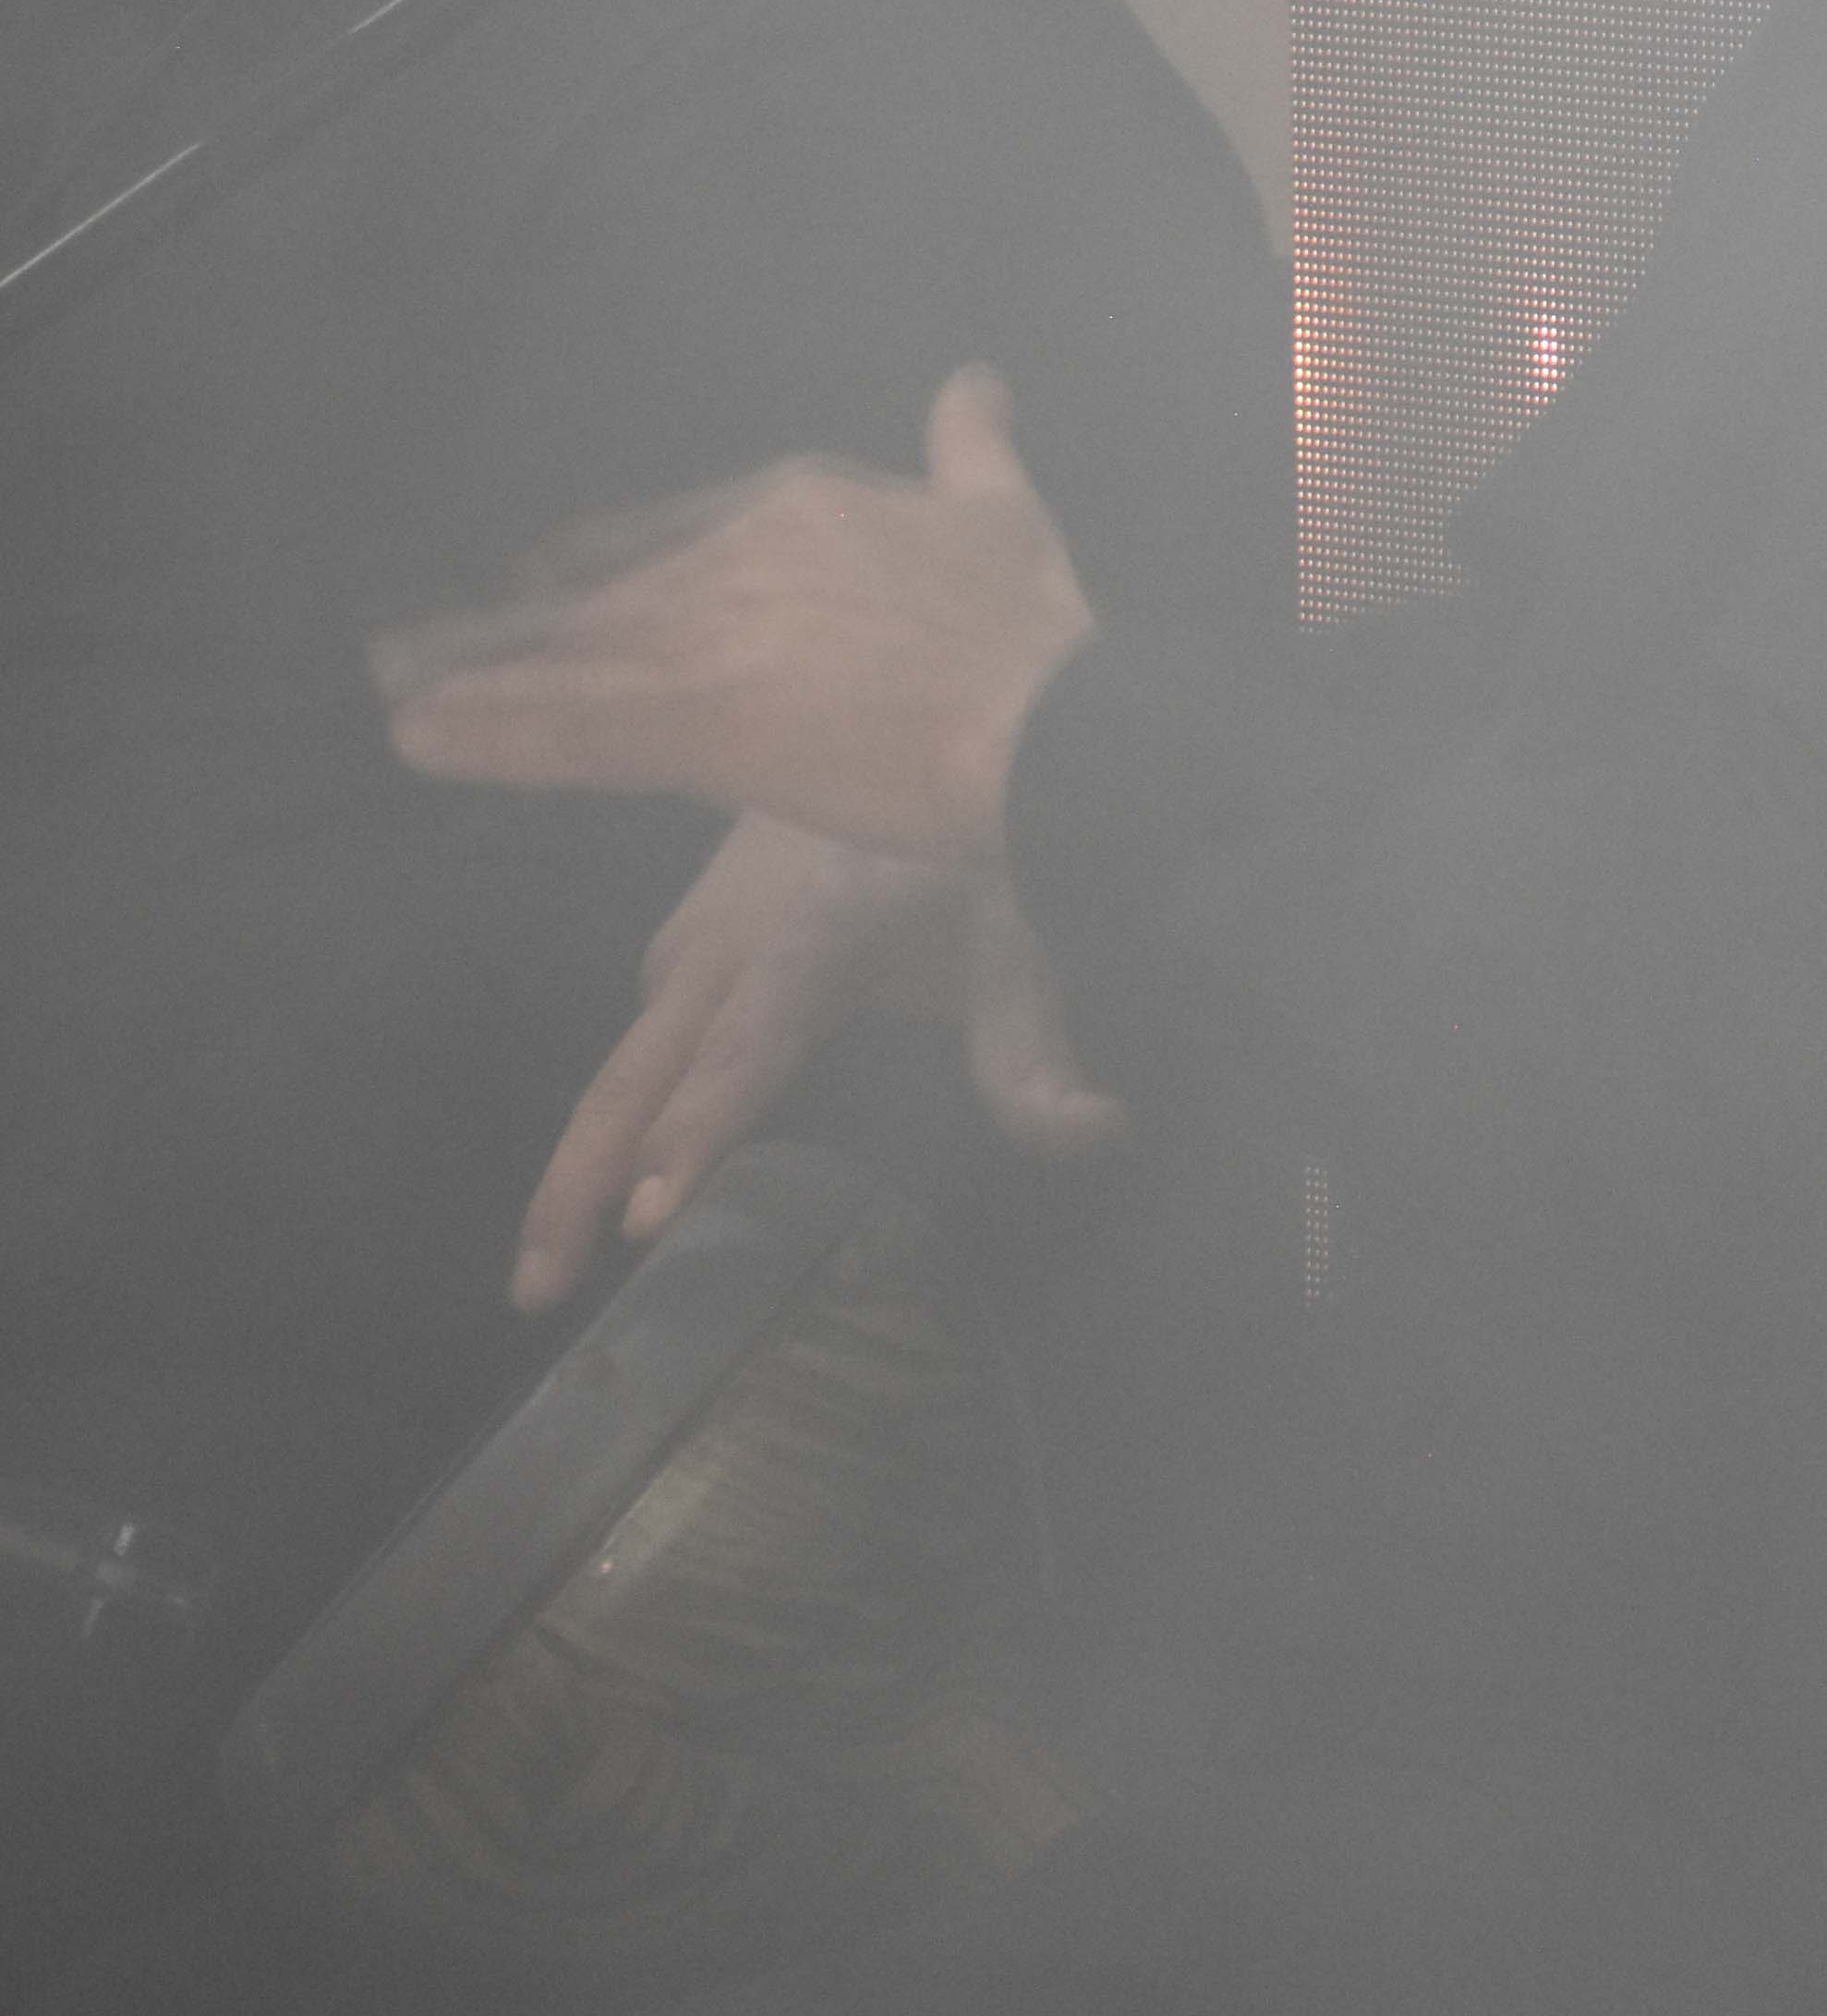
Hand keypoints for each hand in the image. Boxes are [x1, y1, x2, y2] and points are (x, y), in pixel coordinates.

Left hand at [381, 365, 1094, 857]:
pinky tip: (419, 739)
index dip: (588, 563)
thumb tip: (975, 377)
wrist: (1059, 719)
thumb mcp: (1008, 507)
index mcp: (799, 502)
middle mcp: (734, 554)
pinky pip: (571, 727)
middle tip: (416, 641)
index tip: (532, 576)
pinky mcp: (702, 722)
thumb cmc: (1038, 628)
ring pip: (565, 652)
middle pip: (593, 590)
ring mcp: (711, 635)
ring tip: (391, 687)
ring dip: (473, 670)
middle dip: (505, 620)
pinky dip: (491, 732)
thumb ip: (973, 442)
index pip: (661, 532)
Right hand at [510, 808, 1122, 1310]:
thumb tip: (1101, 1131)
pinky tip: (591, 1187)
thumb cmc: (978, 849)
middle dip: (582, 1179)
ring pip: (632, 1055)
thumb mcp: (1023, 941)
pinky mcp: (690, 933)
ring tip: (544, 1266)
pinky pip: (645, 1032)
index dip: (698, 1124)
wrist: (920, 729)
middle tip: (534, 1286)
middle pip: (646, 1066)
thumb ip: (1042, 1049)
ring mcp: (700, 930)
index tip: (646, 1210)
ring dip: (582, 1158)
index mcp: (816, 930)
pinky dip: (613, 1111)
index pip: (749, 1043)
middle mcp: (735, 936)